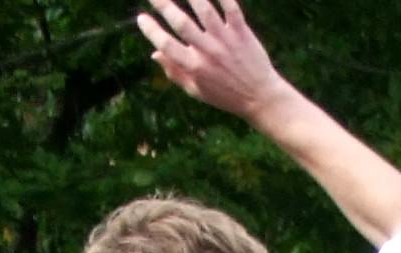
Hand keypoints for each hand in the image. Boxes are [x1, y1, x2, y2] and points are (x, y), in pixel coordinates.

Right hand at [137, 0, 287, 120]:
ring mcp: (225, 40)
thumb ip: (174, 72)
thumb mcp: (196, 90)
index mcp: (193, 67)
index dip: (151, 30)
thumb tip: (155, 53)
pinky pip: (231, 8)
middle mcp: (207, 51)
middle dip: (164, 6)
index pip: (166, 45)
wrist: (259, 96)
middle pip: (181, 23)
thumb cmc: (225, 95)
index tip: (141, 18)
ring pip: (205, 11)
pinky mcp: (242, 32)